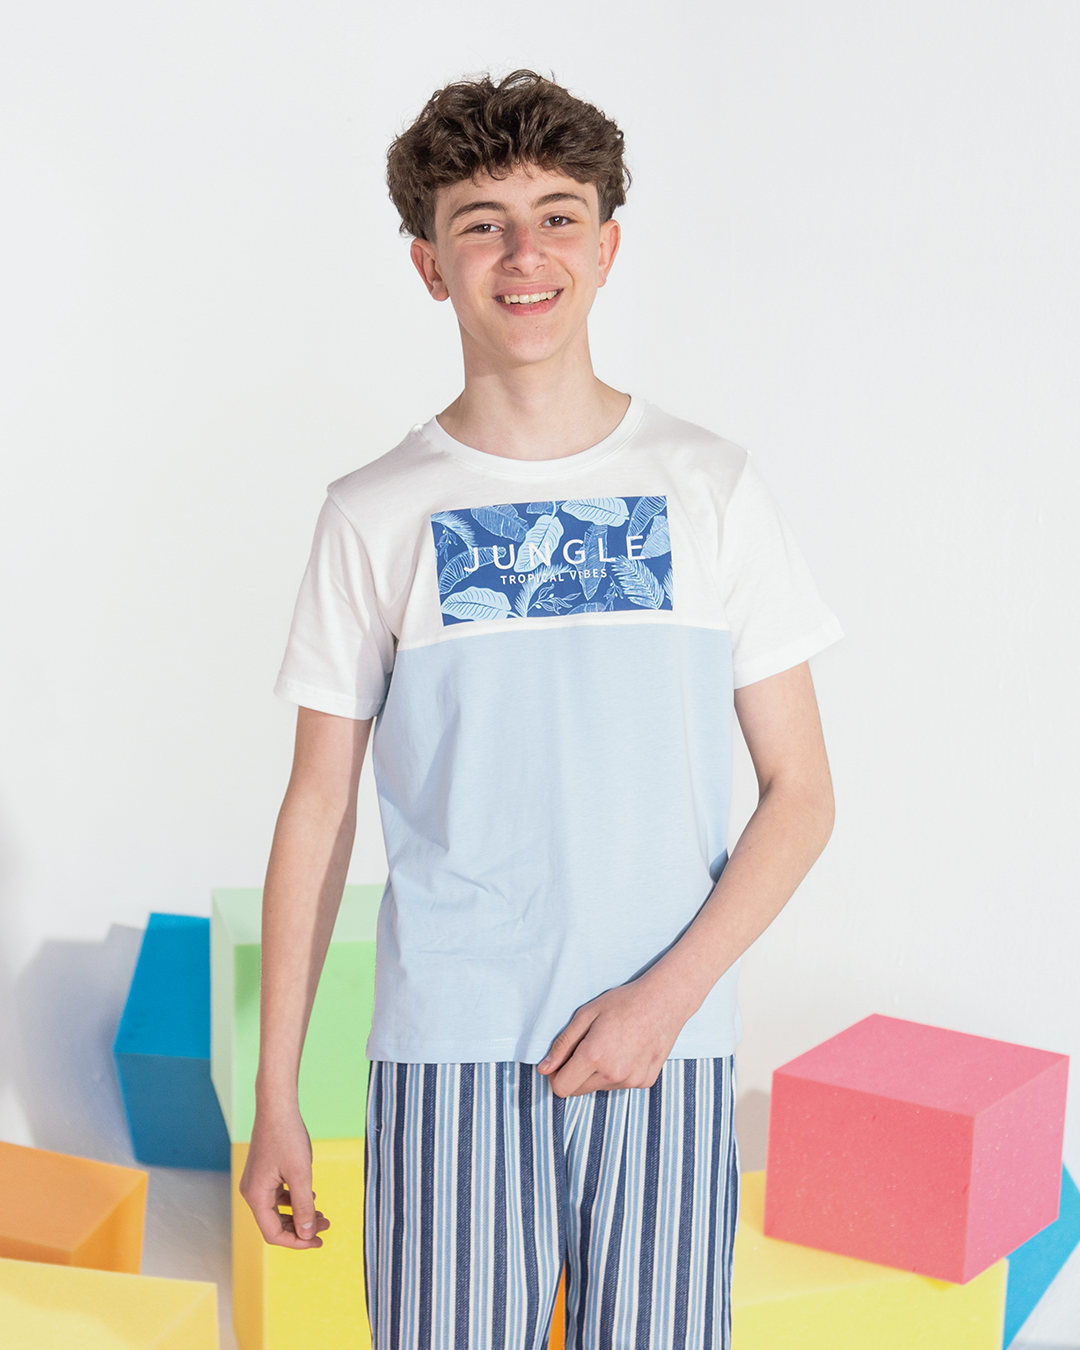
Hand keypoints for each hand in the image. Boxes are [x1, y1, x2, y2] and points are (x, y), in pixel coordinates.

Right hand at [239, 1107, 330, 1248]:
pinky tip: (311, 1196)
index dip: (297, 1241)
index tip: (318, 1241)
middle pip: (275, 1224)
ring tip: (322, 1215)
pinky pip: (276, 1197)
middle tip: (325, 1226)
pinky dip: (293, 1201)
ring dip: (299, 1215)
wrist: (277, 1107)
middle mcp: (251, 1193)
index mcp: (256, 1197)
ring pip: (277, 1211)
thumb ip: (304, 1206)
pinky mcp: (262, 1174)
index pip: (274, 1234)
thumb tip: (307, 1235)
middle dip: (300, 1228)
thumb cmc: (287, 1137)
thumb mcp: (300, 1174)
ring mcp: (256, 1183)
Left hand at [536, 977, 691, 1097]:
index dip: (556, 1075)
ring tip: (611, 1045)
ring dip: (597, 1074)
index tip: (561, 1061)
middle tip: (586, 1048)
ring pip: (600, 1088)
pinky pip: (621, 1085)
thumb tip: (543, 1069)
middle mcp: (613, 1074)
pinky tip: (628, 1050)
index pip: (562, 1088)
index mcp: (594, 1056)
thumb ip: (562, 1044)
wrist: (664, 1001)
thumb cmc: (623, 1002)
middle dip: (575, 1074)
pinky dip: (618, 1073)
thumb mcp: (586, 1015)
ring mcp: (631, 1080)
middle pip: (579, 1090)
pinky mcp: (645, 1081)